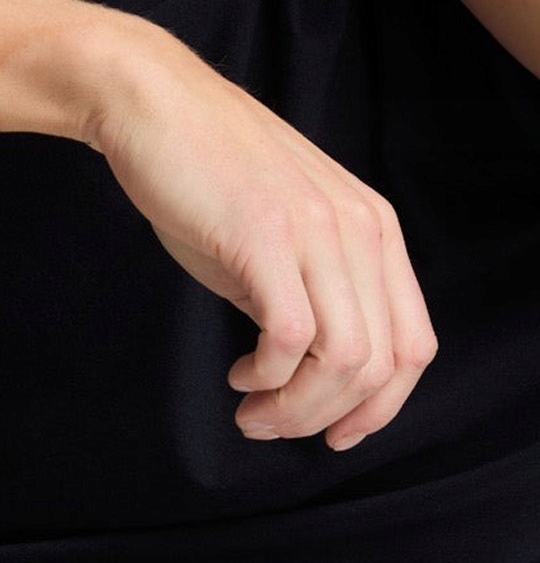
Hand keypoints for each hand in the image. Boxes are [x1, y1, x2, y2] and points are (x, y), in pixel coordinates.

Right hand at [87, 22, 438, 449]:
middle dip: (324, 418)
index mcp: (375, 235)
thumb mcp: (287, 245)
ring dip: (293, 408)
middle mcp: (360, 232)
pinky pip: (290, 336)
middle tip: (270, 425)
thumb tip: (308, 379)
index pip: (412, 346)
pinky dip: (266, 377)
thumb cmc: (215, 185)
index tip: (331, 437)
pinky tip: (238, 374)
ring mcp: (316, 232)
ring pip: (342, 359)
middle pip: (379, 365)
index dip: (378, 410)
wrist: (161, 114)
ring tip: (251, 410)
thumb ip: (314, 299)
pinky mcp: (266, 238)